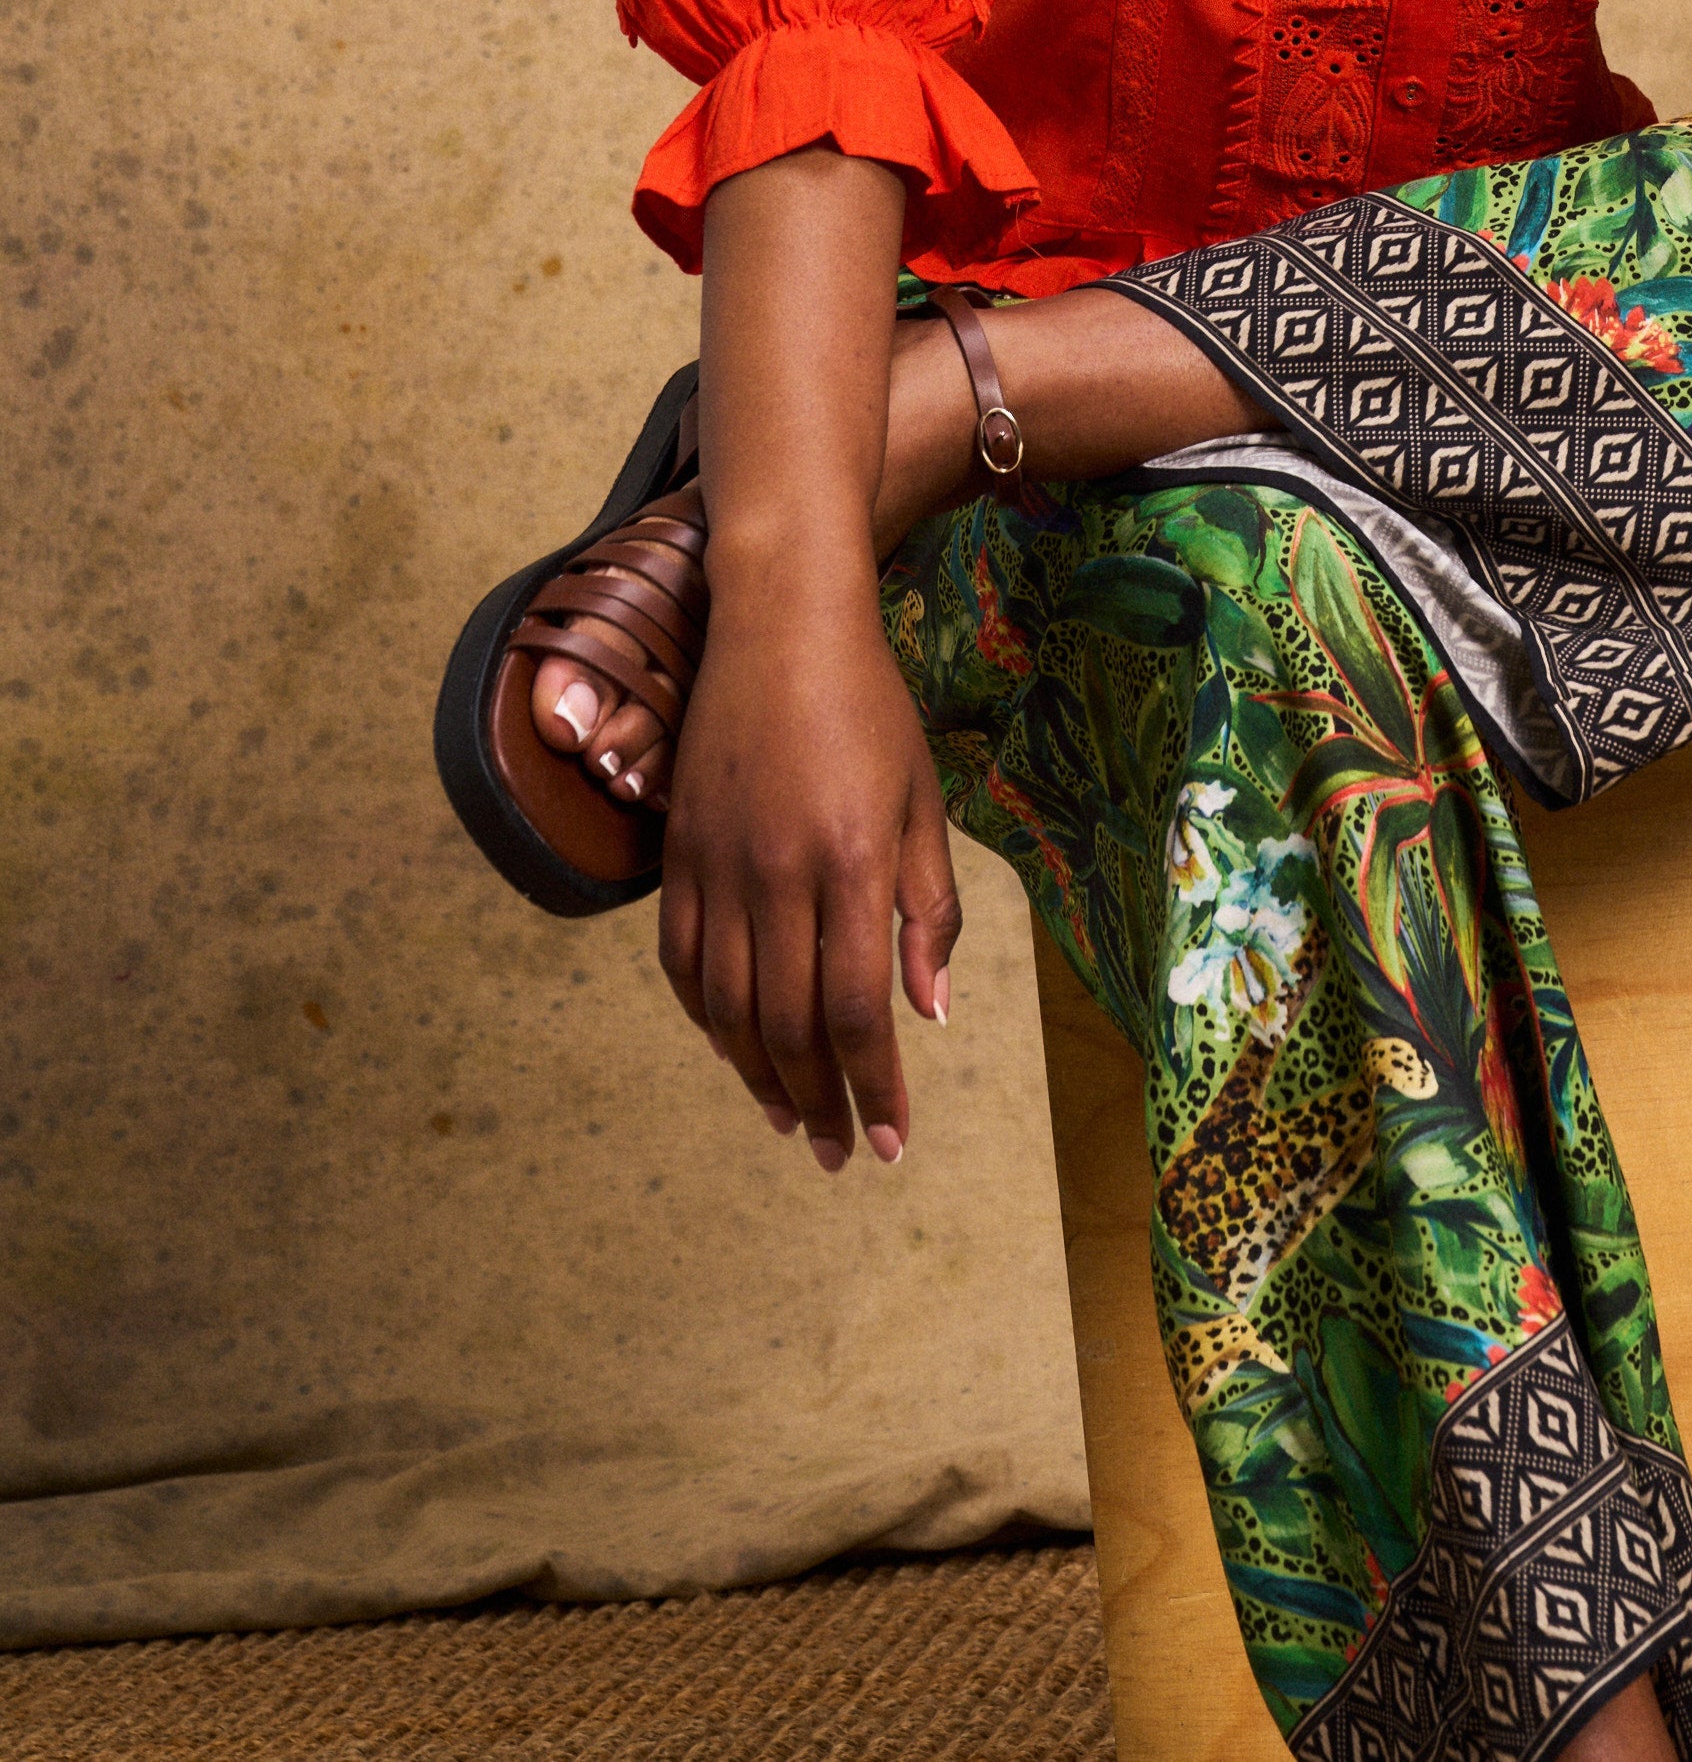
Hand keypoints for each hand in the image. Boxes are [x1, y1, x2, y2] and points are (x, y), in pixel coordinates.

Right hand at [655, 545, 960, 1174]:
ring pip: (727, 1007)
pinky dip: (707, 1019)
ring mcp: (717, 865)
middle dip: (818, 1101)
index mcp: (851, 861)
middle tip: (838, 1150)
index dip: (872, 1086)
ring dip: (759, 1076)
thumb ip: (930, 908)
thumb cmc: (870, 707)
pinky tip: (735, 1047)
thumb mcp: (924, 800)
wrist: (780, 624)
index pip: (855, 1010)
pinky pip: (682, 963)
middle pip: (788, 1025)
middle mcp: (776, 873)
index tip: (888, 1141)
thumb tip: (927, 1012)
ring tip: (791, 1117)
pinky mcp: (679, 853)